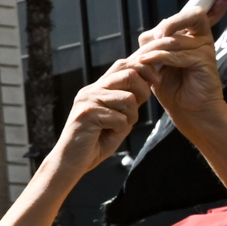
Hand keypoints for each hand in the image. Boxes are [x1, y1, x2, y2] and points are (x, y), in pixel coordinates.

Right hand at [52, 62, 151, 178]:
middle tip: (135, 111)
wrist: (71, 162)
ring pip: (128, 98)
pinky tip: (108, 135)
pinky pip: (120, 118)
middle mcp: (91, 90)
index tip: (155, 81)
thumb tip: (150, 81)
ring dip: (131, 116)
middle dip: (143, 92)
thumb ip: (129, 99)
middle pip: (128, 74)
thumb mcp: (118, 116)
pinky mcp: (86, 114)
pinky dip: (120, 130)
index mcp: (98, 88)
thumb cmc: (96, 141)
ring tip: (119, 128)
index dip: (144, 69)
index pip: (123, 64)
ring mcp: (87, 101)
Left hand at [131, 13, 226, 119]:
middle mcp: (201, 37)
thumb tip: (147, 35)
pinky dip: (157, 58)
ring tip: (140, 63)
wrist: (188, 110)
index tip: (153, 36)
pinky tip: (145, 63)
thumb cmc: (172, 87)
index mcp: (192, 35)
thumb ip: (155, 46)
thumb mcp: (158, 62)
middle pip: (184, 17)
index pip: (183, 16)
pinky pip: (177, 54)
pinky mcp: (205, 59)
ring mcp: (204, 47)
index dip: (167, 23)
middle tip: (146, 47)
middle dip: (163, 28)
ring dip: (151, 51)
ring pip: (173, 40)